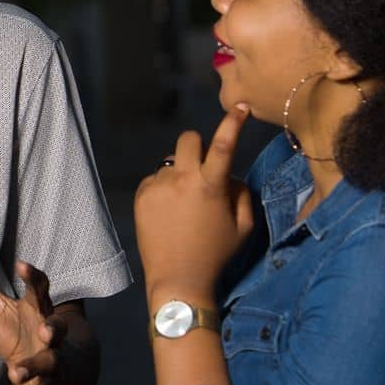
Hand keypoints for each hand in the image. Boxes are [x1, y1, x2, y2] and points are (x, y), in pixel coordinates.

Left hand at [0, 240, 65, 384]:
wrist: (51, 369)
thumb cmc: (15, 327)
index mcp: (36, 309)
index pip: (40, 289)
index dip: (33, 277)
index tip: (23, 266)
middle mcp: (47, 336)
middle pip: (53, 330)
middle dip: (52, 328)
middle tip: (44, 327)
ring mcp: (48, 365)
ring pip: (47, 366)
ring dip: (33, 369)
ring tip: (16, 375)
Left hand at [133, 104, 255, 300]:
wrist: (177, 278)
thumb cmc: (216, 253)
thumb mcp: (243, 226)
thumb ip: (241, 193)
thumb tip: (229, 174)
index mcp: (210, 185)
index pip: (224, 145)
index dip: (232, 123)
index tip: (240, 106)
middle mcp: (181, 179)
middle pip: (188, 139)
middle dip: (197, 146)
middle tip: (202, 167)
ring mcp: (157, 186)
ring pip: (171, 163)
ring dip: (180, 173)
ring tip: (183, 206)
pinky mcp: (140, 195)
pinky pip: (155, 179)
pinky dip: (164, 188)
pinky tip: (168, 212)